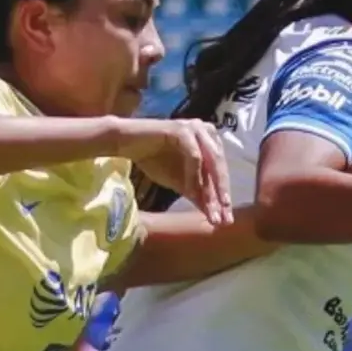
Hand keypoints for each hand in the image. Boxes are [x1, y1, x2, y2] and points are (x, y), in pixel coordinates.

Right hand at [114, 118, 232, 224]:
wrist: (126, 142)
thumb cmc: (153, 159)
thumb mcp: (179, 182)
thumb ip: (197, 194)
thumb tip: (214, 216)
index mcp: (209, 142)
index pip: (220, 172)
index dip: (222, 197)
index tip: (225, 221)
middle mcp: (206, 132)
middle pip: (219, 168)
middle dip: (221, 196)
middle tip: (223, 220)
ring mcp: (195, 129)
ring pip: (210, 162)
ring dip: (210, 190)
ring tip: (211, 211)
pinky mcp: (182, 130)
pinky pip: (194, 157)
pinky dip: (194, 176)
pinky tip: (191, 193)